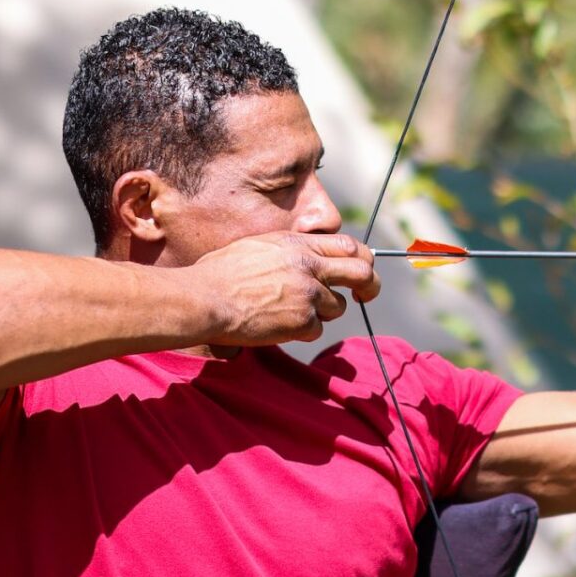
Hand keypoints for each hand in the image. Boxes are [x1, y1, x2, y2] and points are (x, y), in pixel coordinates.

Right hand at [192, 232, 378, 345]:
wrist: (205, 299)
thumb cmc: (219, 274)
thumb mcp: (258, 247)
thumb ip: (289, 252)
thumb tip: (309, 259)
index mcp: (297, 244)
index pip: (349, 246)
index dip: (361, 259)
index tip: (361, 271)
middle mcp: (308, 266)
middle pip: (362, 272)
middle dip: (370, 286)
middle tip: (365, 296)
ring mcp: (308, 294)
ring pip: (337, 307)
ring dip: (321, 313)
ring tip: (288, 312)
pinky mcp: (302, 321)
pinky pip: (317, 330)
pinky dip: (301, 332)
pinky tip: (276, 325)